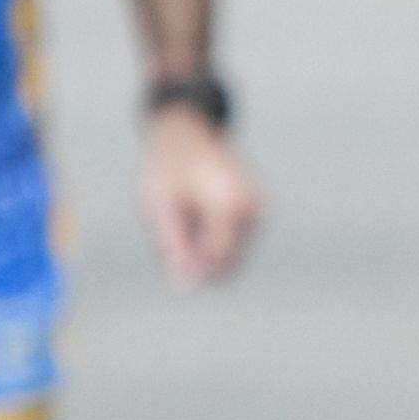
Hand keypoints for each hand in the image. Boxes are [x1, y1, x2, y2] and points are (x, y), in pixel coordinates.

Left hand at [141, 107, 262, 285]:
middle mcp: (253, 211)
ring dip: (200, 251)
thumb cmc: (168, 167)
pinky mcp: (255, 216)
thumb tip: (184, 287)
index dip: (188, 266)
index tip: (166, 249)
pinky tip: (194, 215)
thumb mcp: (160, 207)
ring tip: (181, 219)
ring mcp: (258, 214)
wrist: (184, 132)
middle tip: (170, 230)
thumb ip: (174, 247)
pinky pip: (230, 247)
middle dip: (195, 258)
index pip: (216, 261)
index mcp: (232, 205)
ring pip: (227, 259)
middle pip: (224, 265)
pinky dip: (208, 241)